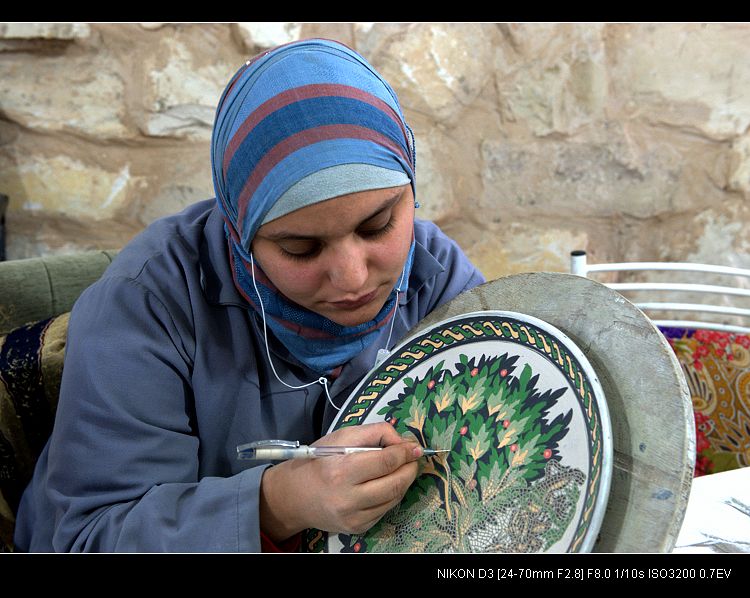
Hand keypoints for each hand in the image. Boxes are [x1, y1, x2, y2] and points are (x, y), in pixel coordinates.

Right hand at [259, 422, 422, 542]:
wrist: (295, 496)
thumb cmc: (319, 461)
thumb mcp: (342, 437)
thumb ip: (374, 432)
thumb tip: (403, 442)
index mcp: (342, 470)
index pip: (386, 461)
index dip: (405, 452)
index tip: (413, 446)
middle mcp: (348, 497)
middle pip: (395, 482)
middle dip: (410, 468)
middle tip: (413, 457)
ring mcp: (354, 517)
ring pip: (394, 498)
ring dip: (404, 481)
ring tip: (403, 468)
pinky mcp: (357, 528)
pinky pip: (385, 510)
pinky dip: (392, 495)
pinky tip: (386, 484)